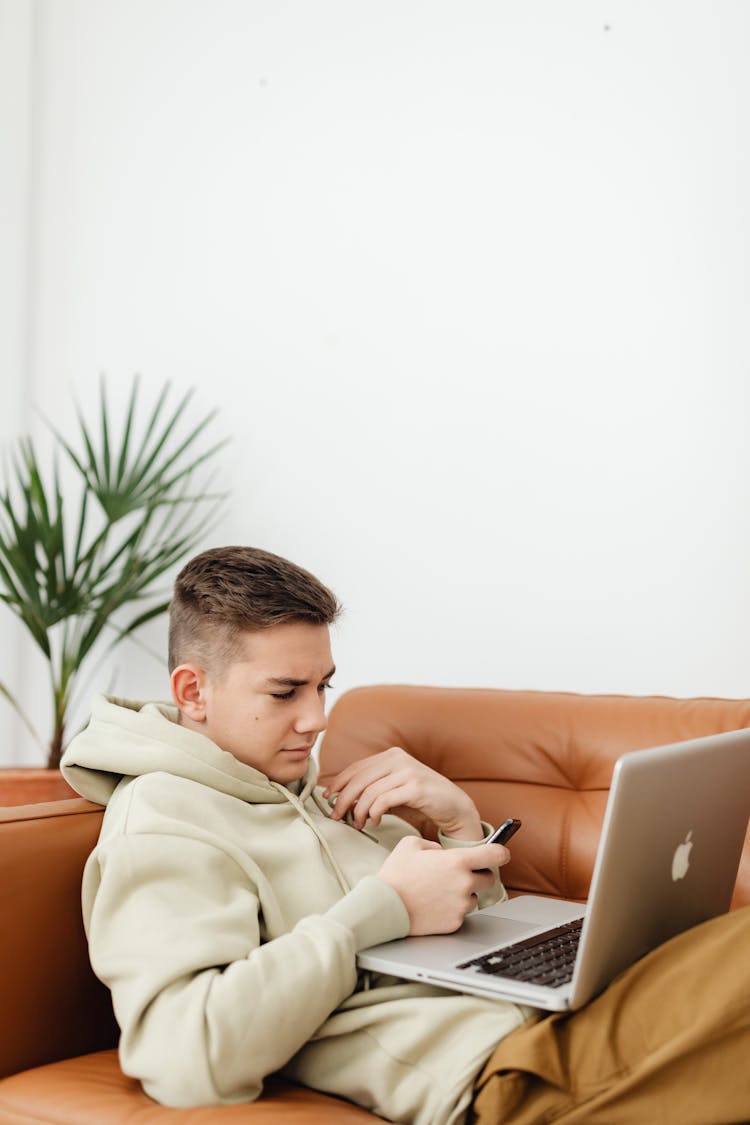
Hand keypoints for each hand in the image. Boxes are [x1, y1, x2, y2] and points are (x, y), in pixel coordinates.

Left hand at [323, 747, 483, 839]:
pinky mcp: (415, 787)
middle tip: (336, 816)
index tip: (328, 797)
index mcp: (391, 755)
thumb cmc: (420, 800)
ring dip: (358, 811)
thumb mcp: (393, 790)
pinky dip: (373, 813)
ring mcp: (407, 771)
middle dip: (343, 799)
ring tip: (358, 823)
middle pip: (359, 779)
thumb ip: (372, 789)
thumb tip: (341, 798)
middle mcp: (398, 759)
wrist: (453, 806)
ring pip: (369, 791)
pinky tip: (373, 822)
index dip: (339, 782)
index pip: (356, 768)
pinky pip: (384, 800)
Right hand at [377, 836, 510, 934]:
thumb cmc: (395, 875)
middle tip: (459, 875)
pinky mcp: (454, 923)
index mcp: (457, 861)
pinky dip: (452, 909)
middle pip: (489, 878)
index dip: (501, 851)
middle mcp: (463, 883)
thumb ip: (432, 844)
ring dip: (463, 894)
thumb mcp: (410, 844)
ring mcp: (460, 906)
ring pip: (474, 897)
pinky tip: (434, 905)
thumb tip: (441, 851)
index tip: (501, 852)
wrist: (383, 907)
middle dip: (478, 875)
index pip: (496, 854)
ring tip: (439, 892)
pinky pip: (461, 913)